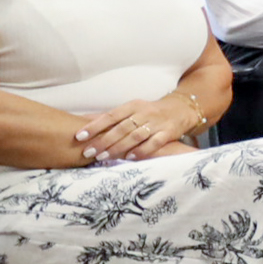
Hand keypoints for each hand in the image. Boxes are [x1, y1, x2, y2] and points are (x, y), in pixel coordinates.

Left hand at [75, 94, 206, 163]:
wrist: (181, 109)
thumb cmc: (150, 112)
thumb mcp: (132, 109)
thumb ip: (112, 117)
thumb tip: (83, 121)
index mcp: (133, 106)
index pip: (110, 116)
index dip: (94, 126)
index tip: (79, 136)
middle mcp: (145, 113)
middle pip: (121, 128)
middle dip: (103, 140)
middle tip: (88, 151)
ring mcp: (157, 123)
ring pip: (135, 136)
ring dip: (118, 147)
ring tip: (103, 157)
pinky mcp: (169, 132)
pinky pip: (155, 142)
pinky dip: (142, 150)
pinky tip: (131, 157)